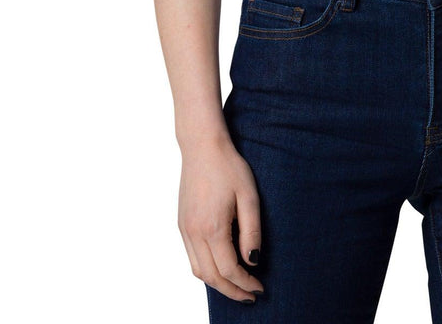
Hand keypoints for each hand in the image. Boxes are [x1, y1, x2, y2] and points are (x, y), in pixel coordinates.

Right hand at [178, 136, 264, 302]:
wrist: (202, 146)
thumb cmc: (229, 167)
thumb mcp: (249, 196)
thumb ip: (252, 232)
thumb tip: (252, 262)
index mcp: (212, 228)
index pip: (229, 270)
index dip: (245, 284)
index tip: (260, 288)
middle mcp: (194, 233)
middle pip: (211, 277)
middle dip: (232, 291)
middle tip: (250, 296)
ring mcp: (184, 230)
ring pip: (198, 270)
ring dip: (218, 283)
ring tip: (237, 286)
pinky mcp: (181, 224)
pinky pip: (191, 257)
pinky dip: (206, 270)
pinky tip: (221, 267)